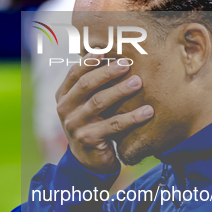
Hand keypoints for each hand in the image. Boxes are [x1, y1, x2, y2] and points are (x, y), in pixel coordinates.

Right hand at [55, 53, 153, 173]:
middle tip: (127, 64)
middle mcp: (65, 109)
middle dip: (107, 72)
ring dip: (120, 90)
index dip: (90, 61)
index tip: (106, 51)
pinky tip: (147, 111)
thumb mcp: (86, 104)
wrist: (88, 160)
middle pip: (86, 85)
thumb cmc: (93, 124)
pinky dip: (132, 117)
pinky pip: (113, 125)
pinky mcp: (88, 139)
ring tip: (138, 82)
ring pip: (99, 102)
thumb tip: (115, 56)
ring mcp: (74, 125)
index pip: (74, 73)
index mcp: (63, 96)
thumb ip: (93, 85)